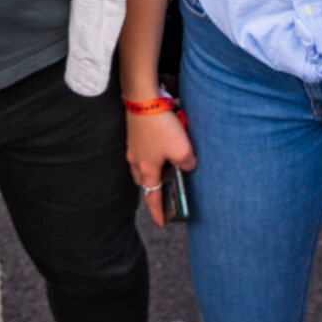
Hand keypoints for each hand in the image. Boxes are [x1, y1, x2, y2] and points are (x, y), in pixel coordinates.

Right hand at [125, 108, 195, 228]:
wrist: (143, 98)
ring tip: (168, 166)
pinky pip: (143, 150)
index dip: (158, 213)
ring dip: (154, 169)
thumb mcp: (182, 150)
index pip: (152, 198)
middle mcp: (136, 160)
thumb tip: (187, 166)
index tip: (161, 223)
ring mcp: (134, 146)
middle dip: (153, 189)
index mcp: (147, 170)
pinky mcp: (136, 133)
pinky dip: (152, 153)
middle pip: (144, 182)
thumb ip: (187, 164)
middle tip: (165, 191)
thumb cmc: (160, 126)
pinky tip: (163, 144)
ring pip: (143, 165)